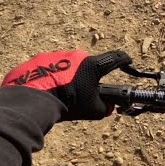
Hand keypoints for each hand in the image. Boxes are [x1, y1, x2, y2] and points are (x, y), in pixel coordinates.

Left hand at [2, 49, 130, 120]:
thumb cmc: (69, 104)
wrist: (37, 101)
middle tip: (81, 91)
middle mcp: (76, 56)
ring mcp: (57, 55)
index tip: (127, 61)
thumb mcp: (92, 110)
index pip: (114, 59)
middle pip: (86, 65)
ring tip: (59, 93)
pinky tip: (45, 90)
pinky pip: (49, 67)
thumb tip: (107, 107)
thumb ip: (104, 107)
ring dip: (66, 76)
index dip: (123, 60)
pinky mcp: (40, 59)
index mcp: (92, 65)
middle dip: (86, 76)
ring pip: (66, 65)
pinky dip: (49, 77)